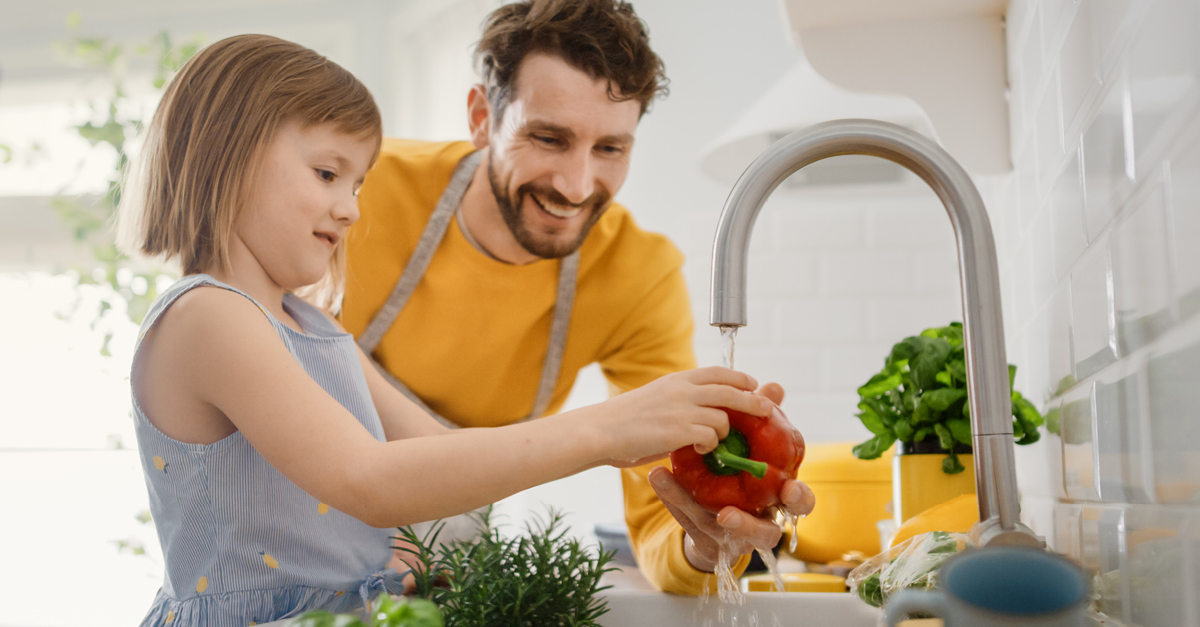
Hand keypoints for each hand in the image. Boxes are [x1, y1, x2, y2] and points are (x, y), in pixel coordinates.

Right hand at [599, 367, 773, 467]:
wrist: (601, 430)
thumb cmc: (625, 419)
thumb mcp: (656, 396)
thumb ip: (679, 397)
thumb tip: (701, 405)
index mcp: (677, 379)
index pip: (717, 371)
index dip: (739, 377)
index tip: (752, 383)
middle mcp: (683, 390)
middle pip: (730, 390)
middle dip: (753, 400)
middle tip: (767, 408)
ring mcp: (683, 409)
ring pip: (723, 418)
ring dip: (723, 432)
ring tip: (711, 442)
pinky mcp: (680, 431)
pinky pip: (710, 437)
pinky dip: (710, 446)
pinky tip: (699, 450)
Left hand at [648, 382, 816, 571]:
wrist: (719, 519)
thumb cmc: (745, 478)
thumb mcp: (754, 449)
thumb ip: (765, 421)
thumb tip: (774, 386)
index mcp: (777, 501)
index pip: (799, 504)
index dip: (800, 499)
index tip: (790, 489)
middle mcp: (759, 524)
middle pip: (764, 534)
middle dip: (750, 526)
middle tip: (728, 515)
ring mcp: (731, 538)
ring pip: (720, 533)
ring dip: (699, 511)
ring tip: (682, 490)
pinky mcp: (705, 540)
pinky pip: (688, 520)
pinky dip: (673, 497)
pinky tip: (657, 474)